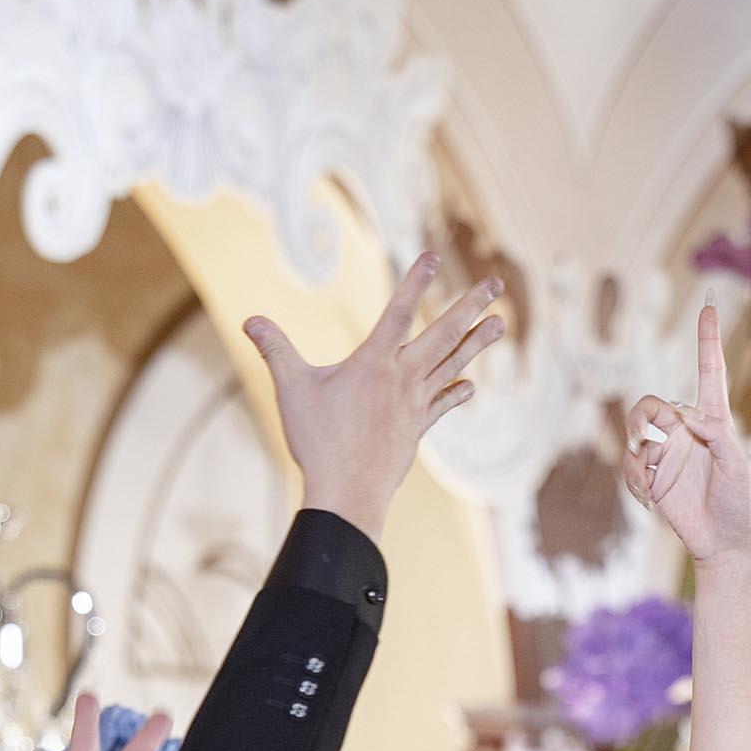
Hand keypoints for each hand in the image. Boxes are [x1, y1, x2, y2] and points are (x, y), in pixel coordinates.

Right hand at [243, 253, 503, 540]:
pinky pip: (442, 404)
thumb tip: (249, 319)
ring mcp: (414, 405)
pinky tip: (470, 386)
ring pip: (452, 365)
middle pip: (443, 334)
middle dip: (470, 306)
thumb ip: (274, 350)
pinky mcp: (416, 430)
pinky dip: (457, 392)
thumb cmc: (318, 441)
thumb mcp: (291, 390)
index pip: (397, 311)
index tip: (433, 256)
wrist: (347, 493)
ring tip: (501, 323)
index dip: (415, 281)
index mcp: (373, 363)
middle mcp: (401, 379)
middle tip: (496, 284)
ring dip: (478, 342)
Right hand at [622, 305, 750, 571]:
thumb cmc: (739, 504)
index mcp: (715, 423)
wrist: (724, 544)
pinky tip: (650, 494)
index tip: (709, 307)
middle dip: (647, 415)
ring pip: (638, 429)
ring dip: (638, 444)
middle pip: (655, 404)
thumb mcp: (737, 465)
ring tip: (650, 470)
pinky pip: (631, 463)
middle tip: (650, 434)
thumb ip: (717, 435)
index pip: (709, 375)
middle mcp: (687, 433)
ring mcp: (666, 454)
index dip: (707, 342)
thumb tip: (687, 417)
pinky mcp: (651, 478)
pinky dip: (635, 475)